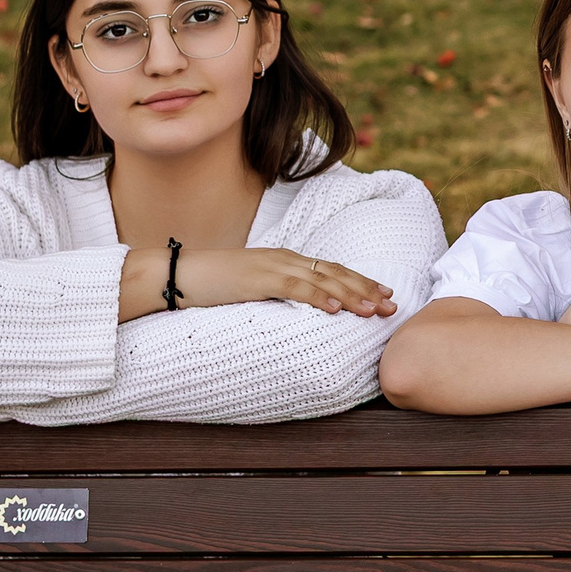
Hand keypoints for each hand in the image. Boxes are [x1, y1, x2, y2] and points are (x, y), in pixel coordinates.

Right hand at [126, 247, 395, 318]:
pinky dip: (319, 296)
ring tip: (373, 309)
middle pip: (336, 273)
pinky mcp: (258, 279)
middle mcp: (286, 260)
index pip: (332, 270)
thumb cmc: (214, 286)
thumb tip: (302, 312)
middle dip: (367, 288)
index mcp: (287, 262)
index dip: (361, 281)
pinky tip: (337, 308)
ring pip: (322, 280)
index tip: (384, 295)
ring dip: (351, 294)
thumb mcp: (254, 289)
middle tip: (392, 304)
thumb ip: (279, 294)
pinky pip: (294, 288)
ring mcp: (273, 267)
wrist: (178, 274)